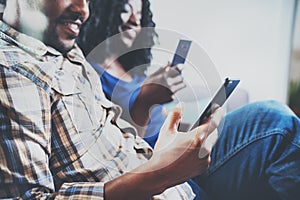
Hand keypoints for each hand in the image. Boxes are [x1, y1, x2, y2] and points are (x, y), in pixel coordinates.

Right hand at [105, 106, 223, 198]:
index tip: (219, 109)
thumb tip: (180, 106)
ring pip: (210, 144)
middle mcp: (204, 150)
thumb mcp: (166, 131)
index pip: (213, 123)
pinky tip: (190, 150)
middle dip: (210, 127)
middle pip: (213, 133)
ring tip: (192, 137)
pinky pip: (206, 155)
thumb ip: (174, 115)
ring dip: (205, 139)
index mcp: (196, 138)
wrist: (159, 174)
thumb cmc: (162, 153)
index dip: (218, 114)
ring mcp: (205, 160)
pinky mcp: (203, 167)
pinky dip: (202, 150)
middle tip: (203, 122)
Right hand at [140, 64, 185, 105]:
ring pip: (182, 85)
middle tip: (176, 77)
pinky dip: (174, 91)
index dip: (180, 67)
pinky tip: (167, 92)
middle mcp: (168, 84)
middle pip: (181, 78)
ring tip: (174, 84)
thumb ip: (161, 69)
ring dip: (180, 83)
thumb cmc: (146, 87)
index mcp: (163, 77)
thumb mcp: (152, 76)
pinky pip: (177, 92)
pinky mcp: (171, 98)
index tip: (182, 66)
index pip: (176, 69)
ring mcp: (170, 92)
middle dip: (179, 76)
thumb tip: (168, 62)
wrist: (144, 101)